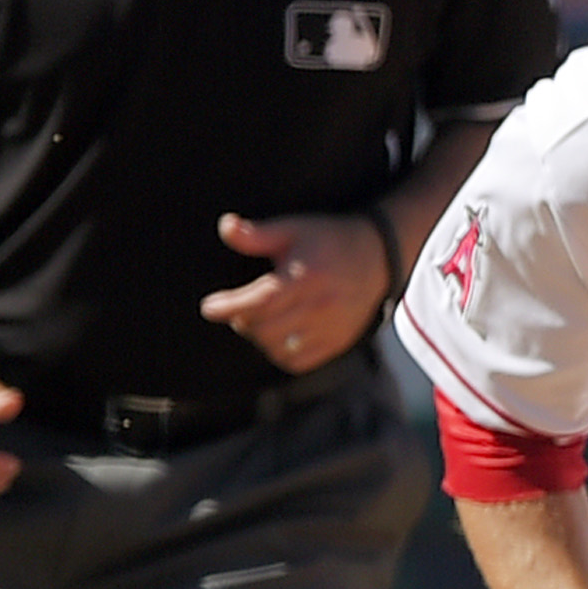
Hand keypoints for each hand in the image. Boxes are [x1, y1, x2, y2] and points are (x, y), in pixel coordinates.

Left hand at [198, 211, 388, 374]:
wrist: (378, 257)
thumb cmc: (328, 240)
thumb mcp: (293, 228)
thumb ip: (257, 234)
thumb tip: (226, 227)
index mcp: (306, 278)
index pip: (261, 301)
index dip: (229, 307)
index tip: (209, 308)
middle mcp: (320, 307)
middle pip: (265, 329)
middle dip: (242, 320)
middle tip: (240, 308)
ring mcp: (330, 328)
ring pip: (278, 348)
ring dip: (260, 337)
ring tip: (259, 321)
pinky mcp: (337, 342)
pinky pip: (298, 361)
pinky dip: (280, 353)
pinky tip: (278, 335)